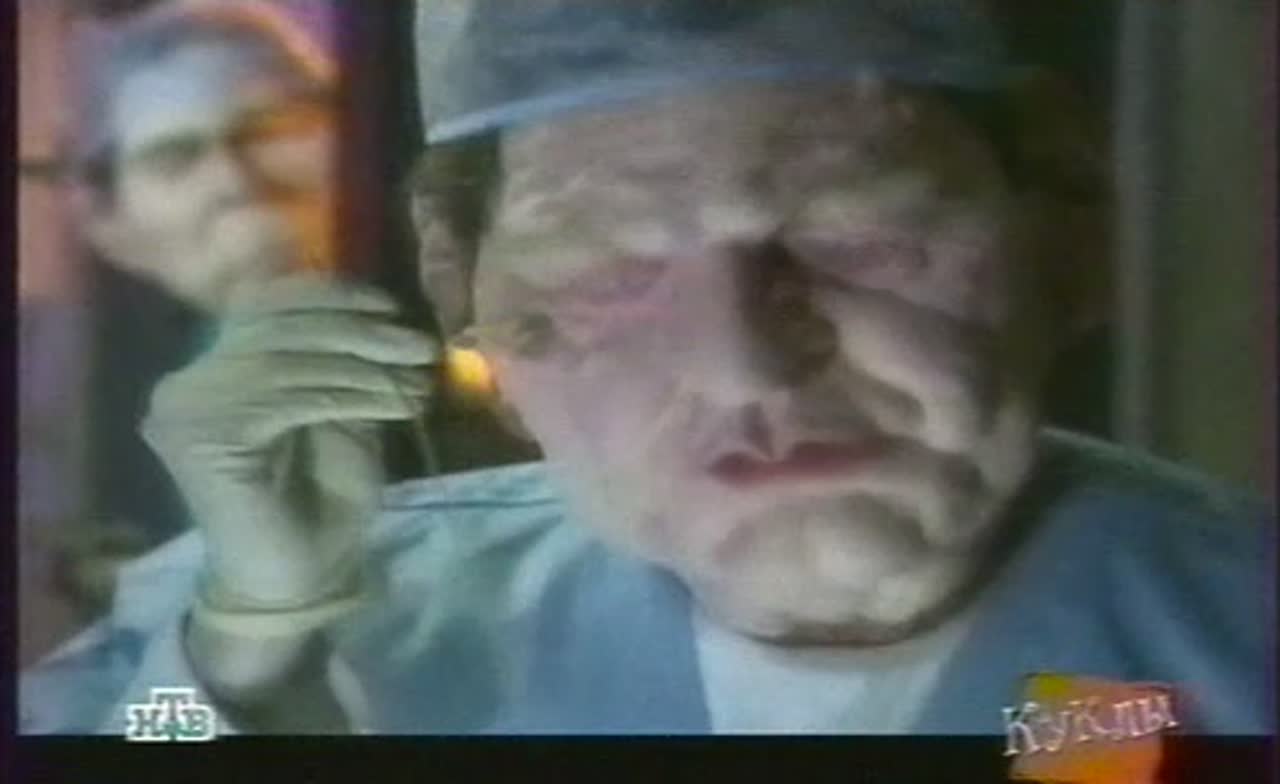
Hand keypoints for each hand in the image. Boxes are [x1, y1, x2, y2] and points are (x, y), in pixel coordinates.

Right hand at [141, 275, 438, 607]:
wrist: (297, 580)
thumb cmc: (320, 502)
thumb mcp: (340, 412)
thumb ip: (343, 363)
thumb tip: (384, 314)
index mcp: (213, 369)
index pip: (271, 308)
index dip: (333, 299)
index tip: (392, 306)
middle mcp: (187, 382)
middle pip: (282, 328)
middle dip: (361, 333)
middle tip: (421, 346)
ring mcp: (186, 407)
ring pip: (291, 361)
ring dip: (366, 367)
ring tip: (418, 378)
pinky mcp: (202, 435)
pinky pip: (289, 396)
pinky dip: (351, 395)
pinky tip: (397, 404)